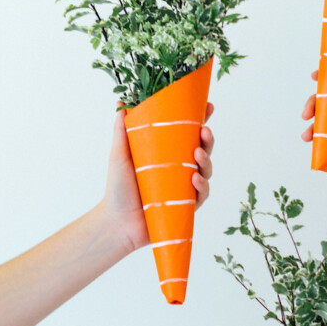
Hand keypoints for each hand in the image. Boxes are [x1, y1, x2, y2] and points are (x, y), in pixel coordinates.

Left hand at [100, 102, 214, 252]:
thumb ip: (122, 130)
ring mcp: (186, 188)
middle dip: (208, 139)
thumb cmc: (118, 188)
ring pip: (206, 171)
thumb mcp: (120, 155)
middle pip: (203, 150)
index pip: (188, 134)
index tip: (208, 107)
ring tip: (198, 154)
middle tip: (205, 131)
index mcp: (169, 154)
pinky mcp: (188, 205)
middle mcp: (181, 169)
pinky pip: (202, 195)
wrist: (118, 221)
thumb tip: (120, 104)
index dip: (201, 120)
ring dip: (207, 161)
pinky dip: (202, 186)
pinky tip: (195, 180)